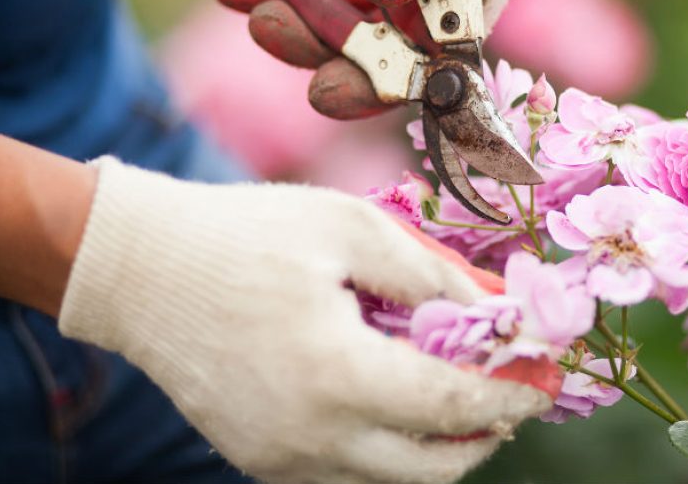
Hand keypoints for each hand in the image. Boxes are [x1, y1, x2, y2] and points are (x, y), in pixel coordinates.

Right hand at [59, 158, 549, 483]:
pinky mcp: (260, 458)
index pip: (453, 406)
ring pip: (393, 479)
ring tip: (458, 391)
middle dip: (488, 430)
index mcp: (336, 374)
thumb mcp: (350, 228)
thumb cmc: (247, 235)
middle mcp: (311, 436)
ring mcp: (281, 457)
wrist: (141, 270)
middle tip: (511, 389)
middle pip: (433, 466)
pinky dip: (389, 448)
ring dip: (439, 444)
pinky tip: (395, 399)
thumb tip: (502, 311)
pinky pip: (348, 472)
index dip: (512, 392)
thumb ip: (433, 276)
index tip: (546, 377)